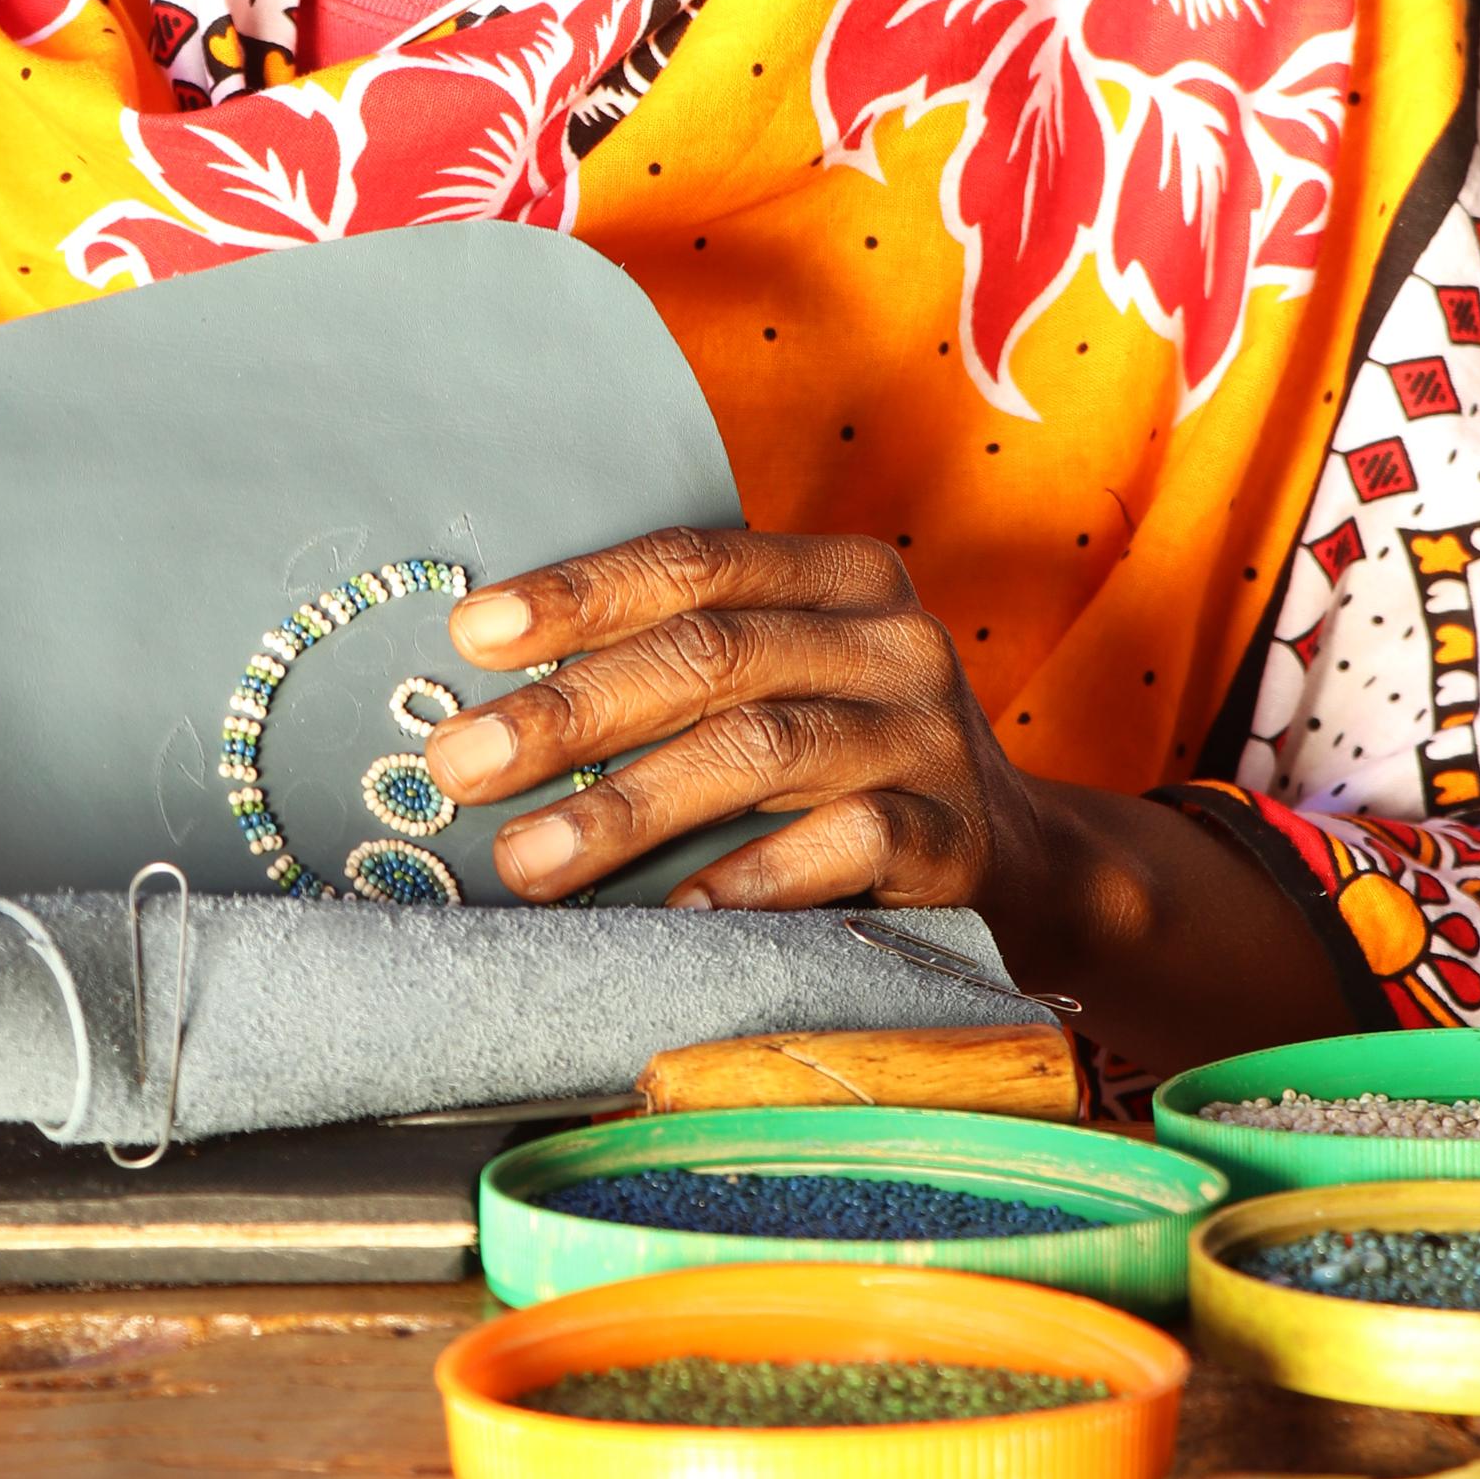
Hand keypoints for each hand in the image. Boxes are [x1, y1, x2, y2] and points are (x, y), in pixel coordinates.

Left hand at [425, 525, 1052, 918]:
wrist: (1019, 861)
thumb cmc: (847, 763)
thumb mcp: (784, 683)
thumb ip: (681, 668)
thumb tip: (490, 702)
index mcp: (840, 576)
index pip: (695, 561)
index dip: (579, 595)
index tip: (469, 636)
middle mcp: (893, 639)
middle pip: (712, 653)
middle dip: (571, 710)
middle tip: (460, 764)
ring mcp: (928, 736)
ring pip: (762, 748)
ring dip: (628, 806)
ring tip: (528, 861)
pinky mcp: (956, 835)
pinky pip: (843, 845)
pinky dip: (748, 880)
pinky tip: (671, 917)